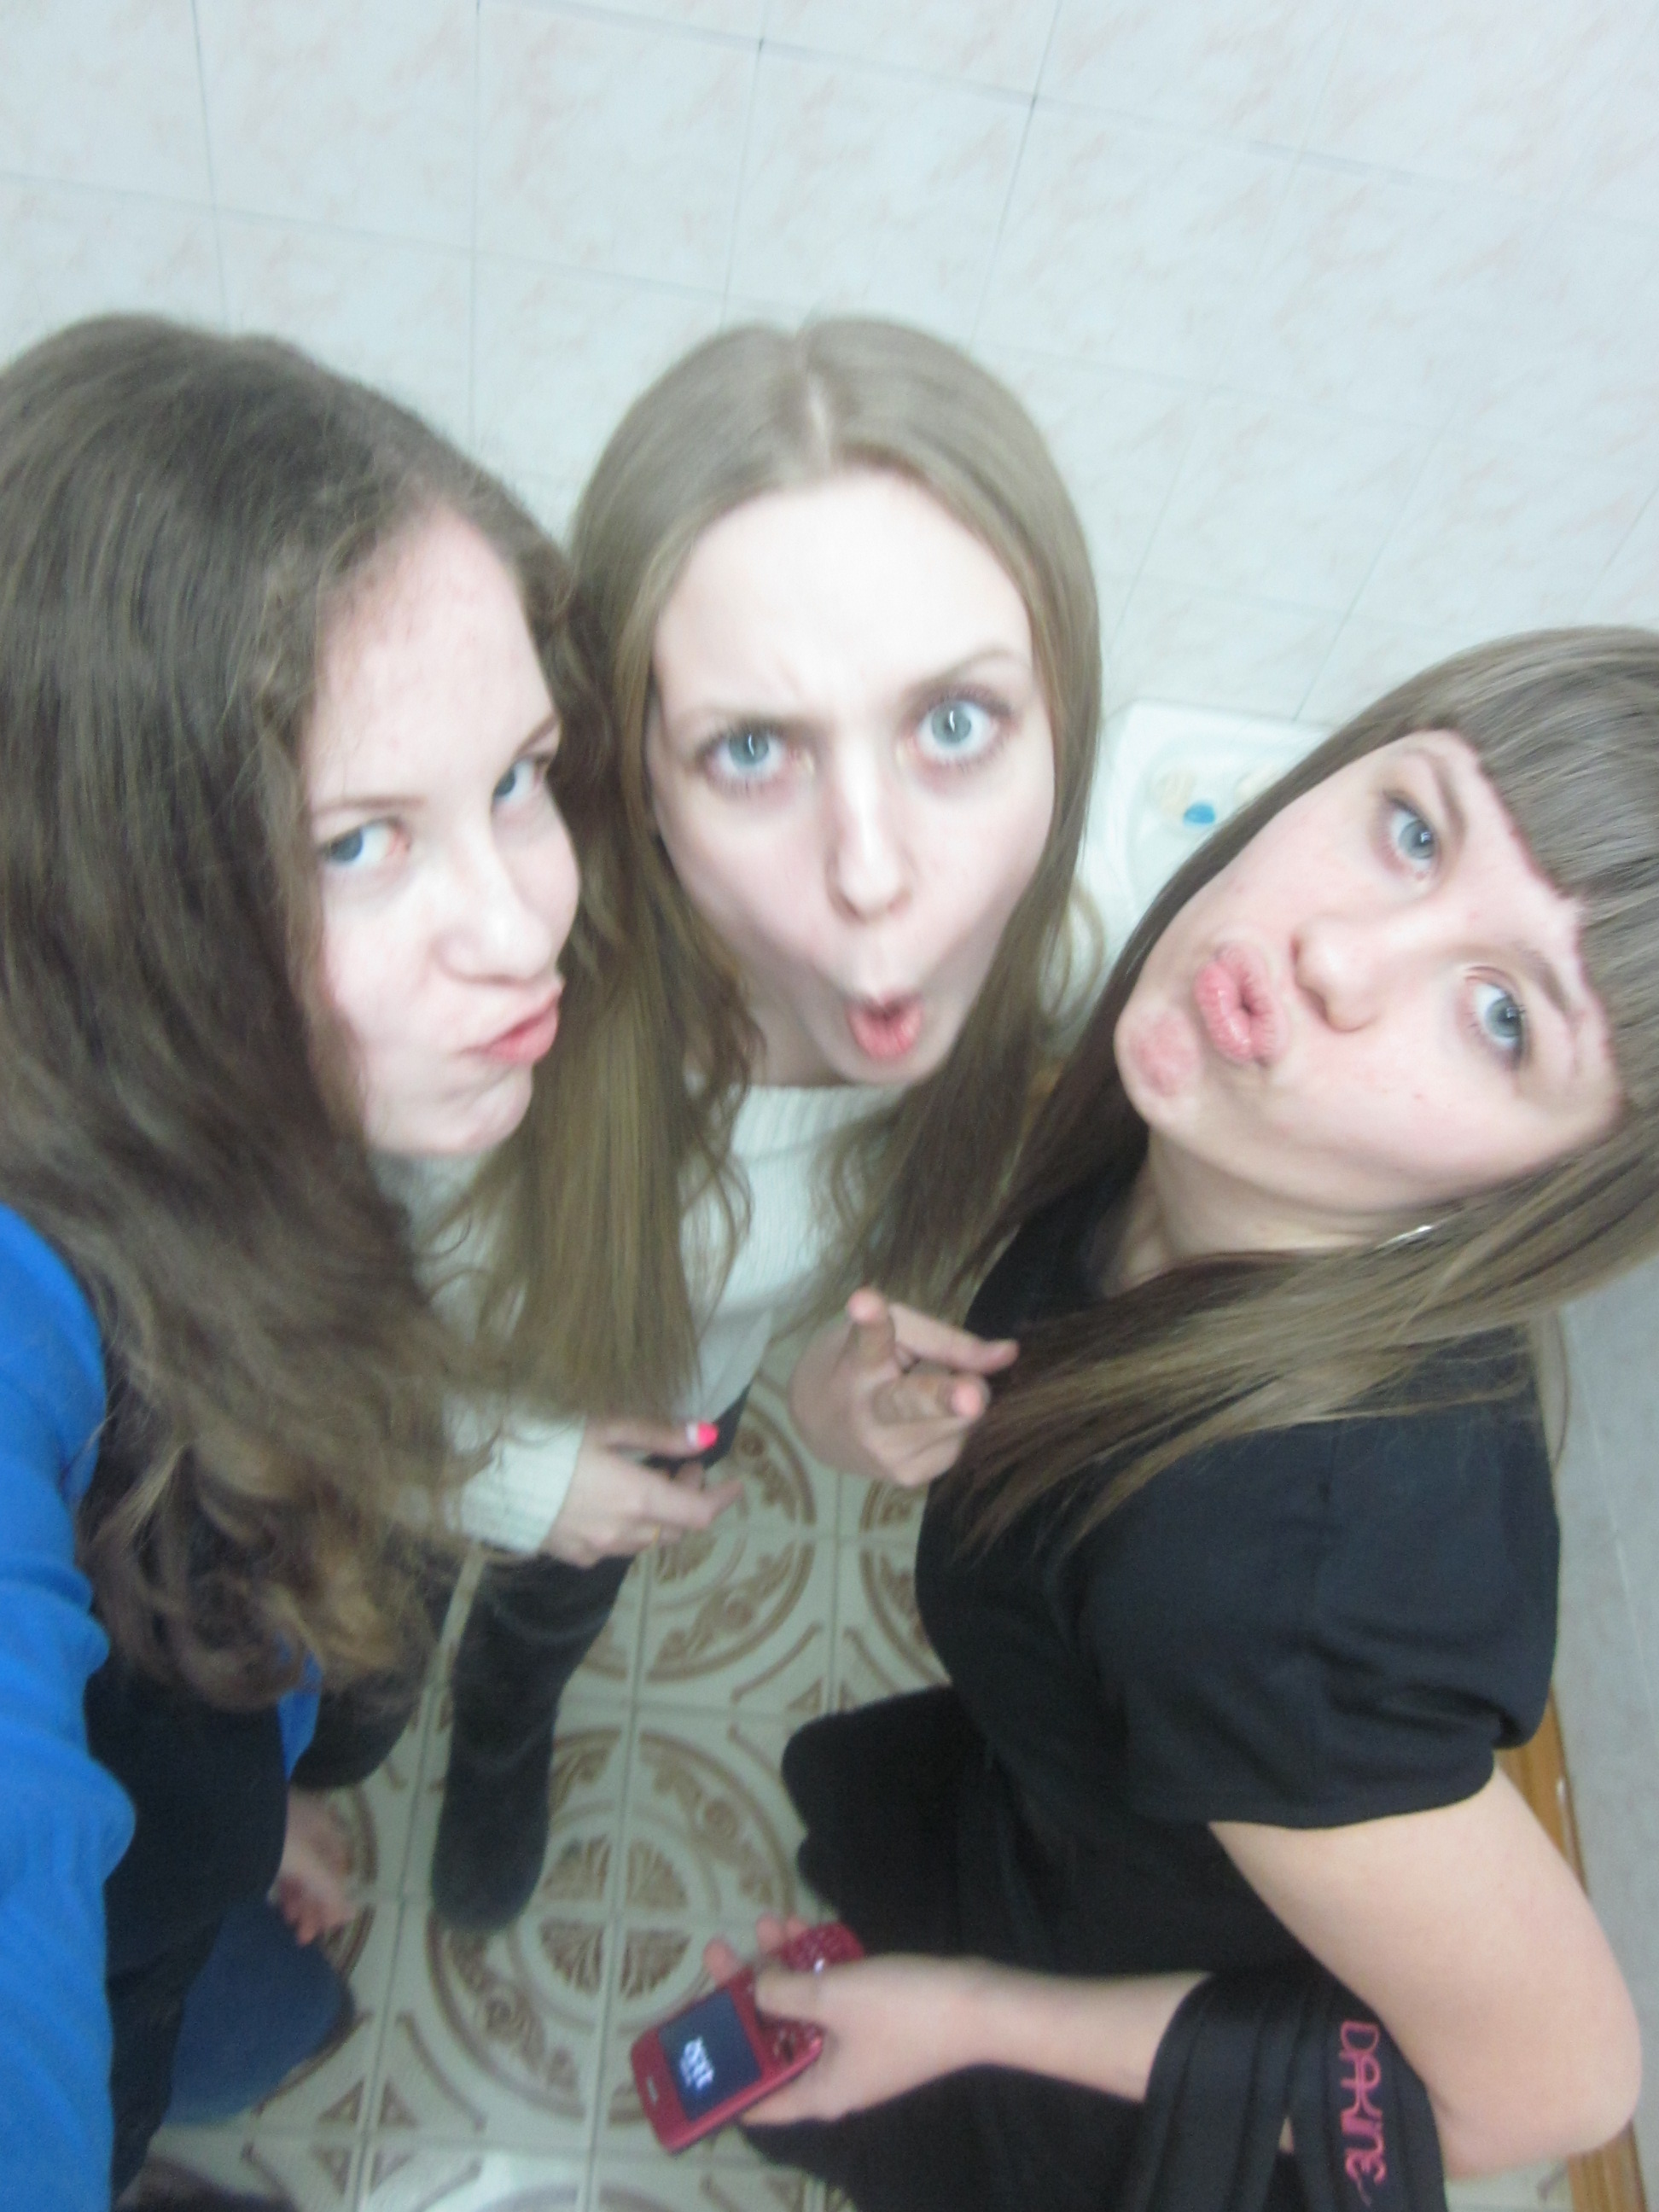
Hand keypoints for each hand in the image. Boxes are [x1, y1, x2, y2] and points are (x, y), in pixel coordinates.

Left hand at [270, 1789, 353, 1944]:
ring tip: (289, 1923)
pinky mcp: (264, 1841)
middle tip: (303, 1936)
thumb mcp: (308, 1864)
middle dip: (314, 1905)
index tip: (327, 1926)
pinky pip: (283, 1869)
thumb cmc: (279, 1838)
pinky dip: (284, 1889)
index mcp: (326, 1827)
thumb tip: (352, 1913)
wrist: (229, 1817)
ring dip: (299, 1900)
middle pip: (320, 1871)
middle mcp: (310, 1827)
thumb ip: (330, 1890)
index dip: (336, 1897)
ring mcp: (286, 1833)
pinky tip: (278, 1905)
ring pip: (300, 1871)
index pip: (339, 1867)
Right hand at [541, 1418, 741, 1566]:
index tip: (734, 1483)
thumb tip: (706, 1435)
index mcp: (637, 1499)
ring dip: (657, 1516)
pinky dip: (626, 1529)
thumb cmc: (547, 1438)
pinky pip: (613, 1549)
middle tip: (679, 1467)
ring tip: (646, 1482)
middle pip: (675, 1529)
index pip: (698, 1513)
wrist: (485, 1473)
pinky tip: (610, 1504)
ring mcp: (594, 1550)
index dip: (720, 1499)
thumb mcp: (606, 1426)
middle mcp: (622, 1533)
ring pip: (646, 1541)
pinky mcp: (570, 1555)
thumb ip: (659, 1435)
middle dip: (685, 1499)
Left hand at [700, 1916, 976, 2122]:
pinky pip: (833, 1996)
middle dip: (748, 1993)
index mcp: (818, 2092)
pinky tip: (802, 1927)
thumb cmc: (900, 2011)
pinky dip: (816, 1966)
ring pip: (803, 2009)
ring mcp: (856, 2047)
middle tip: (721, 1951)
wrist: (978, 2003)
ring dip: (783, 1966)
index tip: (696, 2040)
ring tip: (765, 1922)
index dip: (723, 2076)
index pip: (756, 2102)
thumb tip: (756, 1989)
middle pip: (774, 2040)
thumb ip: (782, 1994)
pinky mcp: (876, 2019)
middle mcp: (832, 2076)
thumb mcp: (832, 1999)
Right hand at [787, 1290, 1017, 1486]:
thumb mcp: (892, 1333)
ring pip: (959, 1421)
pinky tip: (927, 1418)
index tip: (864, 1302)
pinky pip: (959, 1441)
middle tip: (971, 1396)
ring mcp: (888, 1455)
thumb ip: (947, 1339)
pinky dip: (954, 1424)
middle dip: (942, 1401)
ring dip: (960, 1399)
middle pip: (911, 1405)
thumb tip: (1009, 1354)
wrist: (814, 1428)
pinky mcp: (909, 1479)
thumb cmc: (857, 1364)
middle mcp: (868, 1416)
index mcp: (856, 1365)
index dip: (870, 1320)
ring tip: (928, 1388)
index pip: (867, 1340)